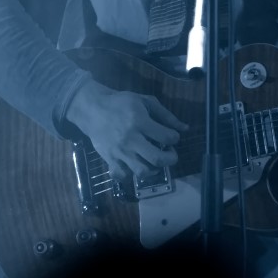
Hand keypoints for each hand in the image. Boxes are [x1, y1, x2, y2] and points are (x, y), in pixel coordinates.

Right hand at [65, 79, 188, 181]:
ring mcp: (119, 151)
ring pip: (142, 171)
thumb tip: (185, 128)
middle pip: (157, 159)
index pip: (167, 137)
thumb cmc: (121, 103)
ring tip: (154, 161)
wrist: (92, 109)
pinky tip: (134, 166)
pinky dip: (130, 175)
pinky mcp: (109, 159)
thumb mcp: (144, 101)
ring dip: (153, 169)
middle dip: (170, 159)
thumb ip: (166, 115)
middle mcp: (130, 139)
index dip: (175, 138)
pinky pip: (122, 176)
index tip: (172, 137)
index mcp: (139, 121)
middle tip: (170, 154)